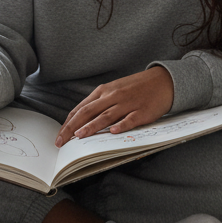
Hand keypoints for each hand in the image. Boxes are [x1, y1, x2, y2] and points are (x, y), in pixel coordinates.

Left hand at [56, 67, 173, 146]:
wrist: (162, 81)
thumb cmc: (135, 88)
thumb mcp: (113, 91)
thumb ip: (98, 104)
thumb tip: (80, 121)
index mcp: (103, 92)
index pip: (80, 109)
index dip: (68, 123)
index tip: (59, 136)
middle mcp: (112, 97)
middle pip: (88, 112)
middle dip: (72, 128)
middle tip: (61, 142)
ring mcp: (127, 104)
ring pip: (106, 115)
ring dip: (92, 126)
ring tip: (79, 136)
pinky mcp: (142, 111)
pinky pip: (130, 119)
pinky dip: (122, 125)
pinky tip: (113, 132)